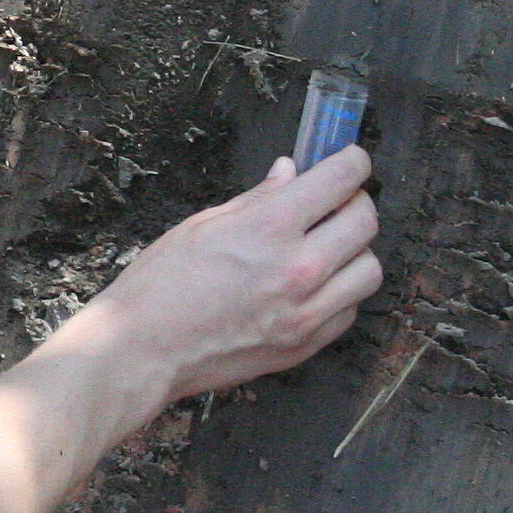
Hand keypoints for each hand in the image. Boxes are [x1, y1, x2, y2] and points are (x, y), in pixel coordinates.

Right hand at [70, 143, 380, 404]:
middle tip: (335, 204)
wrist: (143, 350)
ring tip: (327, 250)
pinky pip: (349, 310)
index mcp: (270, 228)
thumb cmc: (160, 285)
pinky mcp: (305, 345)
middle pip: (366, 221)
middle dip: (355, 203)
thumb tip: (289, 172)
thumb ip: (257, 198)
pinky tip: (314, 288)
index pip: (342, 179)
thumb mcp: (203, 224)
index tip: (349, 161)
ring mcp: (306, 312)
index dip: (352, 162)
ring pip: (369, 270)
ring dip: (354, 252)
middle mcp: (299, 268)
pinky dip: (341, 294)